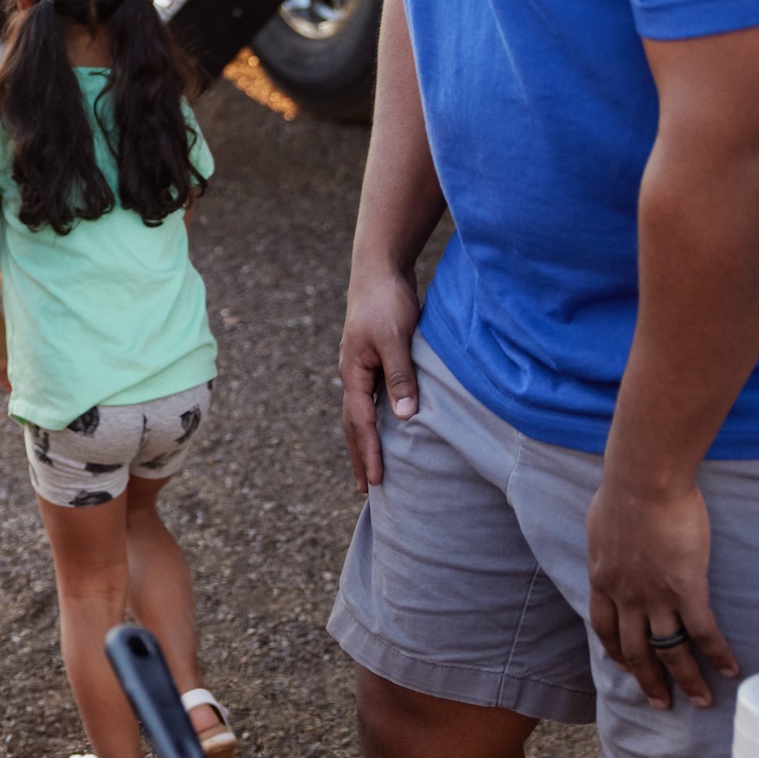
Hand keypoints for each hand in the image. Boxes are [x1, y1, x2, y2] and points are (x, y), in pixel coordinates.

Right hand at [337, 266, 422, 490]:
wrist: (379, 268)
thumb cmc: (387, 301)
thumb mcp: (396, 340)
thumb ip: (400, 378)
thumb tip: (405, 418)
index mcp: (353, 372)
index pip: (361, 422)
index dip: (369, 452)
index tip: (376, 481)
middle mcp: (353, 373)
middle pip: (353, 423)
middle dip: (359, 455)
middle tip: (365, 489)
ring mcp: (361, 366)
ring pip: (360, 412)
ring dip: (364, 440)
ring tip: (371, 465)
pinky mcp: (374, 358)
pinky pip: (371, 398)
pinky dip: (374, 419)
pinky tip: (385, 426)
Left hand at [585, 475, 739, 707]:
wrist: (644, 480)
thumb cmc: (623, 491)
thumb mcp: (601, 525)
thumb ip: (608, 545)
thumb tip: (613, 544)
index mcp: (603, 580)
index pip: (606, 628)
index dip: (617, 652)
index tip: (627, 667)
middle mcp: (626, 596)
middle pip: (636, 651)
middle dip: (650, 681)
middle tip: (662, 705)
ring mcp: (656, 595)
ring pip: (670, 650)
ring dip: (686, 679)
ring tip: (701, 701)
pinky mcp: (687, 587)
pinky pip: (702, 632)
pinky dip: (717, 654)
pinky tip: (730, 670)